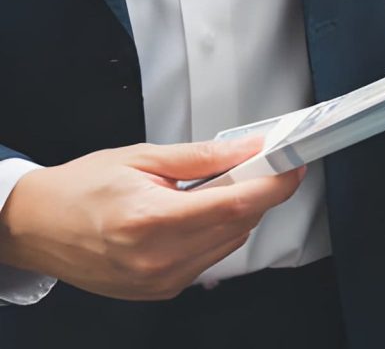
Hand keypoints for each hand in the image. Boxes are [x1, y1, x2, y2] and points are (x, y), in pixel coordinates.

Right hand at [0, 138, 303, 300]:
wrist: (38, 226)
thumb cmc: (82, 188)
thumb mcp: (144, 157)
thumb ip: (206, 156)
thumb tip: (252, 148)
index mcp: (151, 221)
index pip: (236, 204)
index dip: (274, 184)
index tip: (293, 165)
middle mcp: (158, 259)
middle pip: (240, 224)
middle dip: (257, 191)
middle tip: (254, 165)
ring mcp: (161, 281)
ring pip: (231, 242)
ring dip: (236, 212)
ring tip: (207, 190)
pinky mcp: (163, 291)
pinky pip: (211, 258)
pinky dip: (215, 232)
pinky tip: (193, 215)